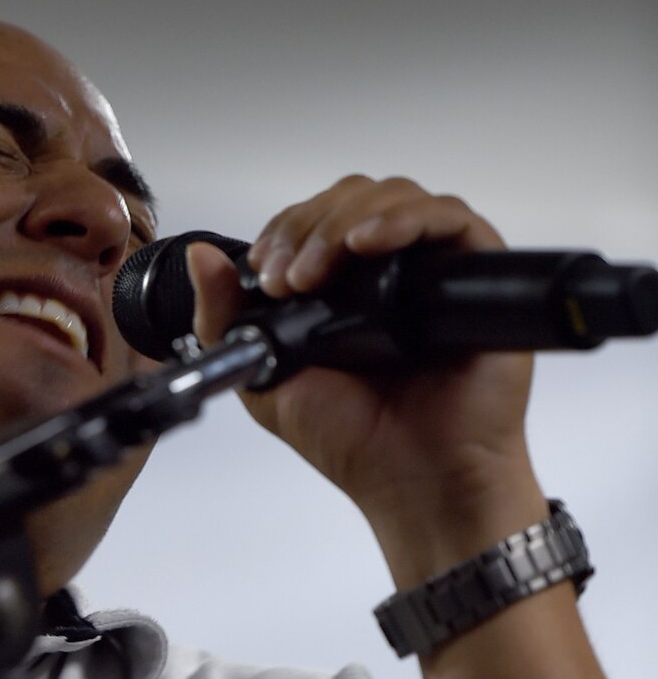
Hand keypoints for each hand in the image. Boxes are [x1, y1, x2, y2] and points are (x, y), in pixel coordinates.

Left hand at [187, 177, 541, 564]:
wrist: (416, 481)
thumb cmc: (356, 441)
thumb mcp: (266, 380)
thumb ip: (226, 321)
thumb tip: (200, 257)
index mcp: (342, 288)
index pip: (315, 220)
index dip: (286, 231)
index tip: (265, 270)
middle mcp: (389, 270)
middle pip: (351, 198)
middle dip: (308, 227)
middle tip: (287, 276)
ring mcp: (433, 269)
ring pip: (393, 197)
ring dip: (344, 223)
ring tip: (318, 271)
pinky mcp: (477, 272)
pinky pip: (448, 217)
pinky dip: (404, 218)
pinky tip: (370, 243)